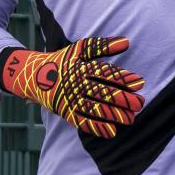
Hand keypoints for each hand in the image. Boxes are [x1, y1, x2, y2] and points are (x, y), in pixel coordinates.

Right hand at [0, 36, 144, 137]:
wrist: (34, 76)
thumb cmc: (63, 61)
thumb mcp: (80, 49)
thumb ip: (103, 46)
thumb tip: (127, 42)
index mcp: (80, 67)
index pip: (105, 73)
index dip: (123, 78)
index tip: (140, 83)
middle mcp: (75, 84)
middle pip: (102, 92)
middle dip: (123, 99)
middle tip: (140, 103)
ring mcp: (70, 100)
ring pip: (94, 109)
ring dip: (114, 115)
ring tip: (131, 118)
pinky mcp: (66, 113)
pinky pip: (82, 122)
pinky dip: (96, 128)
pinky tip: (112, 132)